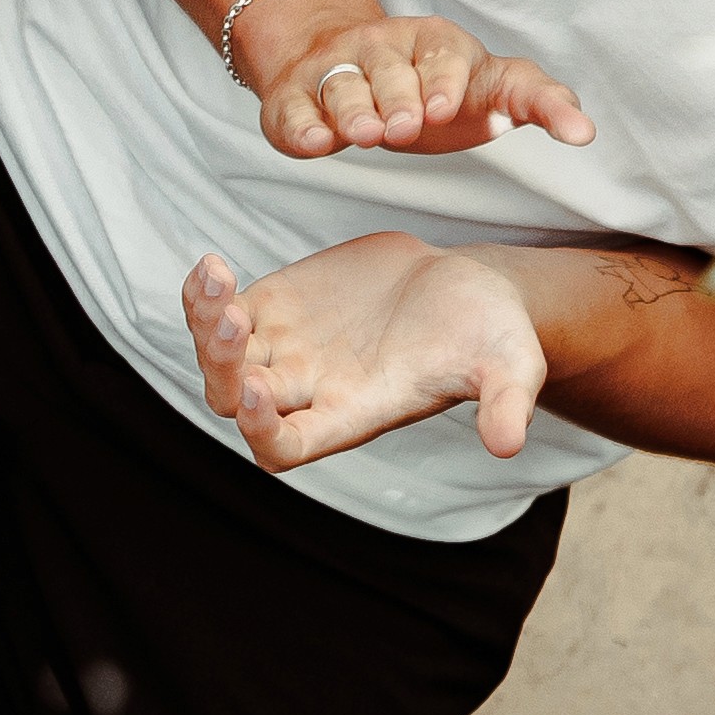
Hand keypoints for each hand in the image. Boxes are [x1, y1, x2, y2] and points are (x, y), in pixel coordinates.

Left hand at [184, 232, 546, 468]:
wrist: (469, 287)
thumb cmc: (492, 334)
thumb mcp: (510, 364)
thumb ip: (507, 403)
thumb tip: (510, 443)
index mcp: (352, 414)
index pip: (285, 448)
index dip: (261, 430)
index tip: (258, 388)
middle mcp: (307, 389)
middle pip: (233, 399)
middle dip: (221, 365)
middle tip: (232, 319)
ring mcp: (284, 348)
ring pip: (217, 354)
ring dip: (204, 322)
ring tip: (216, 277)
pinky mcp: (276, 305)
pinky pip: (219, 309)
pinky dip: (205, 293)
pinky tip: (210, 265)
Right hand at [229, 0, 590, 162]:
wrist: (345, 62)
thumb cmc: (433, 88)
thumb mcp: (492, 89)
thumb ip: (539, 102)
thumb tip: (586, 130)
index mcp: (437, 43)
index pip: (446, 56)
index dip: (444, 81)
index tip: (447, 110)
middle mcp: (383, 46)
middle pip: (389, 70)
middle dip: (397, 99)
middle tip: (404, 130)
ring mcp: (335, 67)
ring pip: (342, 86)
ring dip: (354, 112)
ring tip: (366, 137)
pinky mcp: (293, 94)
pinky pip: (293, 107)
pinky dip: (302, 126)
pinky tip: (316, 142)